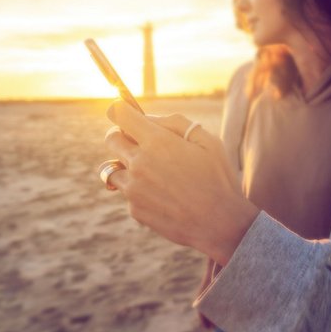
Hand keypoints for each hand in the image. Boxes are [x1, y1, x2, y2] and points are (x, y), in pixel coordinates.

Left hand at [103, 101, 258, 265]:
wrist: (220, 222)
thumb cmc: (218, 177)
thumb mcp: (207, 141)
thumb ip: (175, 123)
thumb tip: (148, 119)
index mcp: (157, 141)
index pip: (120, 114)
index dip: (121, 109)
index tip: (125, 112)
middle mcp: (139, 163)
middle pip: (111, 139)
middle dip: (121, 135)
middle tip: (138, 141)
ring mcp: (134, 188)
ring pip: (113, 168)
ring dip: (127, 165)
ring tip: (152, 172)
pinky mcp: (135, 209)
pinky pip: (127, 192)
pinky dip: (139, 190)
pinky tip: (164, 195)